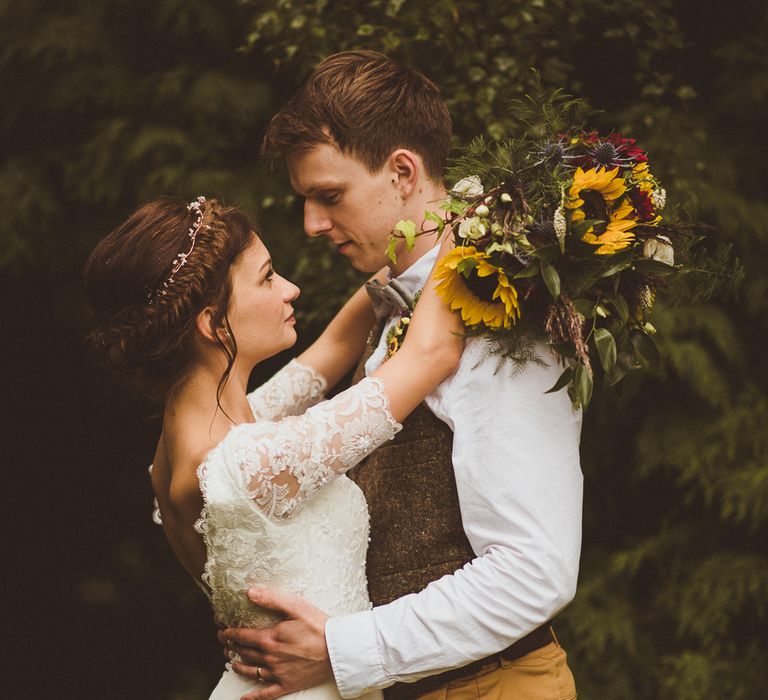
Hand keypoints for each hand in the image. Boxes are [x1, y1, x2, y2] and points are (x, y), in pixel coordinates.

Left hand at [218, 587, 332, 699]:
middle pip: (245, 652)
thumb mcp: (296, 606)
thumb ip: (271, 599)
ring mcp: (277, 673)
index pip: (242, 636)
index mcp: (270, 638)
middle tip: (224, 642)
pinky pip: (266, 694)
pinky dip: (253, 697)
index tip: (221, 630)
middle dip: (231, 646)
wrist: (337, 650)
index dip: (229, 632)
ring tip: (232, 661)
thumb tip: (250, 592)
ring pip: (251, 671)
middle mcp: (270, 657)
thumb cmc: (318, 625)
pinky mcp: (287, 684)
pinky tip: (244, 698)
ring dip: (239, 665)